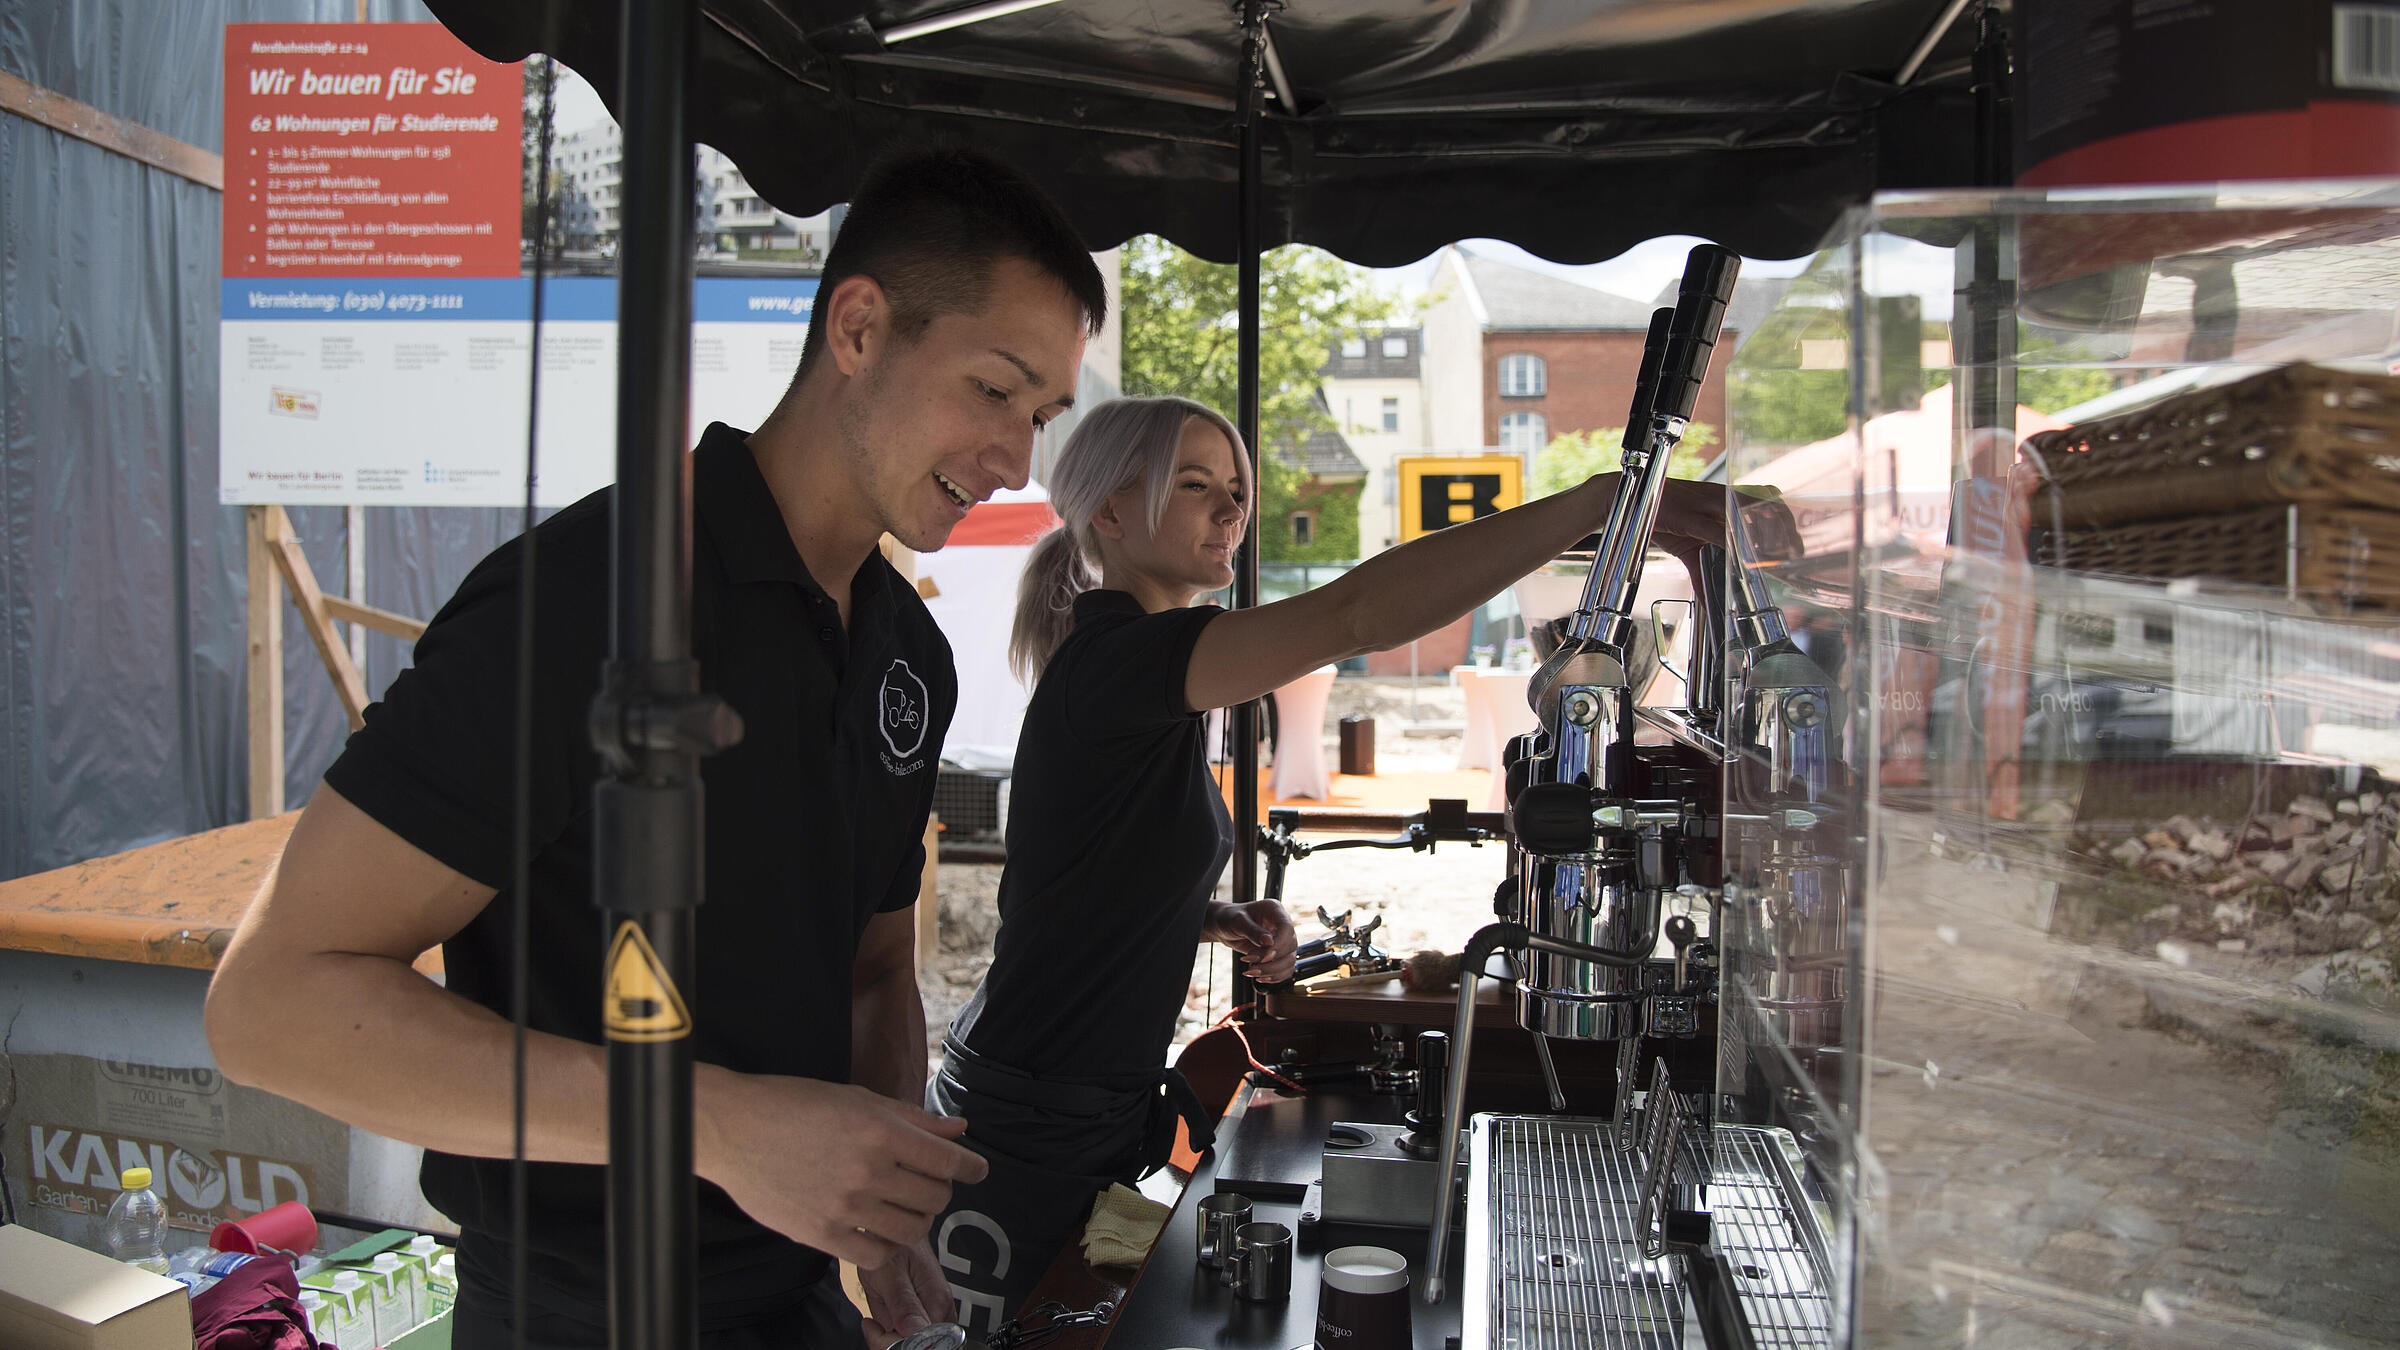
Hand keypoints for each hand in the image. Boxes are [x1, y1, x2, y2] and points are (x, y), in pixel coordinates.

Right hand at [696, 1069, 988, 1269]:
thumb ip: (913, 1119)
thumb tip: (959, 1131)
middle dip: (940, 1190)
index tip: (977, 1170)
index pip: (948, 1161)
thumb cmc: (793, 1106)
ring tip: (902, 1205)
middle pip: (935, 1197)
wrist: (733, 1129)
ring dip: (917, 1218)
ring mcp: (844, 1207)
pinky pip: (877, 1256)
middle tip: (925, 1182)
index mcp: (879, 1131)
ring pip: (912, 1229)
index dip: (971, 1168)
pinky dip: (886, 1245)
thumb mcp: (856, 1099)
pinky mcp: (821, 1235)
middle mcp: (867, 1170)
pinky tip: (877, 1228)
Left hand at [857, 1238, 956, 1348]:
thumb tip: (915, 1331)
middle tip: (872, 1322)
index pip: (923, 1342)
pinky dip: (894, 1330)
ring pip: (916, 1341)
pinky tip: (885, 1315)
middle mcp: (942, 1307)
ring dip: (892, 1335)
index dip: (894, 1342)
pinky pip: (913, 1333)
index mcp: (937, 1300)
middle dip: (891, 1340)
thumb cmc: (892, 1246)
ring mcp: (936, 1309)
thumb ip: (904, 1304)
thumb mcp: (890, 1274)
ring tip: (879, 1313)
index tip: (875, 1327)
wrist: (894, 1231)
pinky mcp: (928, 1310)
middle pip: (921, 1344)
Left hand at [1201, 900, 1297, 982]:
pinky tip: (1260, 977)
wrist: (1224, 926)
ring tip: (1251, 972)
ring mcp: (1282, 940)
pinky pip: (1286, 969)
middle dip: (1271, 961)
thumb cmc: (1229, 918)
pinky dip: (1274, 976)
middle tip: (1250, 965)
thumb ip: (1253, 931)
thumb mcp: (1237, 921)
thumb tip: (1269, 942)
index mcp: (1275, 910)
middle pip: (1291, 947)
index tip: (1264, 957)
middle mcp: (1281, 925)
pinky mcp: (1279, 953)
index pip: (1287, 928)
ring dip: (1272, 971)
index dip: (1279, 945)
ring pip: (1290, 960)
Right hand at [1634, 478, 1799, 598]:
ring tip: (1776, 558)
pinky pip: (1718, 530)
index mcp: (1723, 498)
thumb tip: (1709, 599)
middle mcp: (1720, 497)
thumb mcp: (1687, 544)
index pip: (1766, 500)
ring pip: (1748, 514)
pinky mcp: (1689, 517)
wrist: (1628, 499)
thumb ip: (1701, 570)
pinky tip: (1742, 559)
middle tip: (1794, 554)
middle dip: (1785, 529)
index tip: (1794, 546)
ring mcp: (1706, 504)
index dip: (1785, 520)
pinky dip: (1733, 545)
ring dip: (1765, 537)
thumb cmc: (1660, 517)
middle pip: (1767, 503)